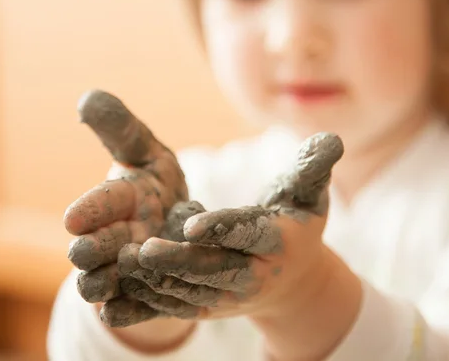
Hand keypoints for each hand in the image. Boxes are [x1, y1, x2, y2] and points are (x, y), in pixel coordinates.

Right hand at [64, 90, 201, 325]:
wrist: (178, 231)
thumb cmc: (159, 186)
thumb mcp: (148, 153)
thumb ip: (121, 129)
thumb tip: (89, 97)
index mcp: (117, 201)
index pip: (99, 203)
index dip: (90, 209)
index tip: (74, 217)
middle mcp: (113, 237)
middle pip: (93, 248)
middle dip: (90, 248)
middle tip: (88, 249)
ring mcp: (122, 269)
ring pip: (101, 281)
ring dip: (104, 280)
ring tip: (113, 281)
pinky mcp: (136, 294)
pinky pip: (125, 308)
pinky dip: (123, 311)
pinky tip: (123, 313)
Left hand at [117, 132, 344, 323]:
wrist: (296, 280)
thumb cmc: (301, 225)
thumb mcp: (310, 195)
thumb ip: (314, 167)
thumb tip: (333, 138)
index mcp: (278, 242)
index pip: (248, 232)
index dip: (222, 228)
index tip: (192, 224)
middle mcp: (254, 275)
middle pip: (213, 270)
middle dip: (178, 262)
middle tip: (142, 249)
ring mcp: (230, 296)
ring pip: (190, 293)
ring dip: (155, 282)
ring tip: (122, 264)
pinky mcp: (211, 307)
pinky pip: (178, 309)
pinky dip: (149, 306)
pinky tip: (116, 302)